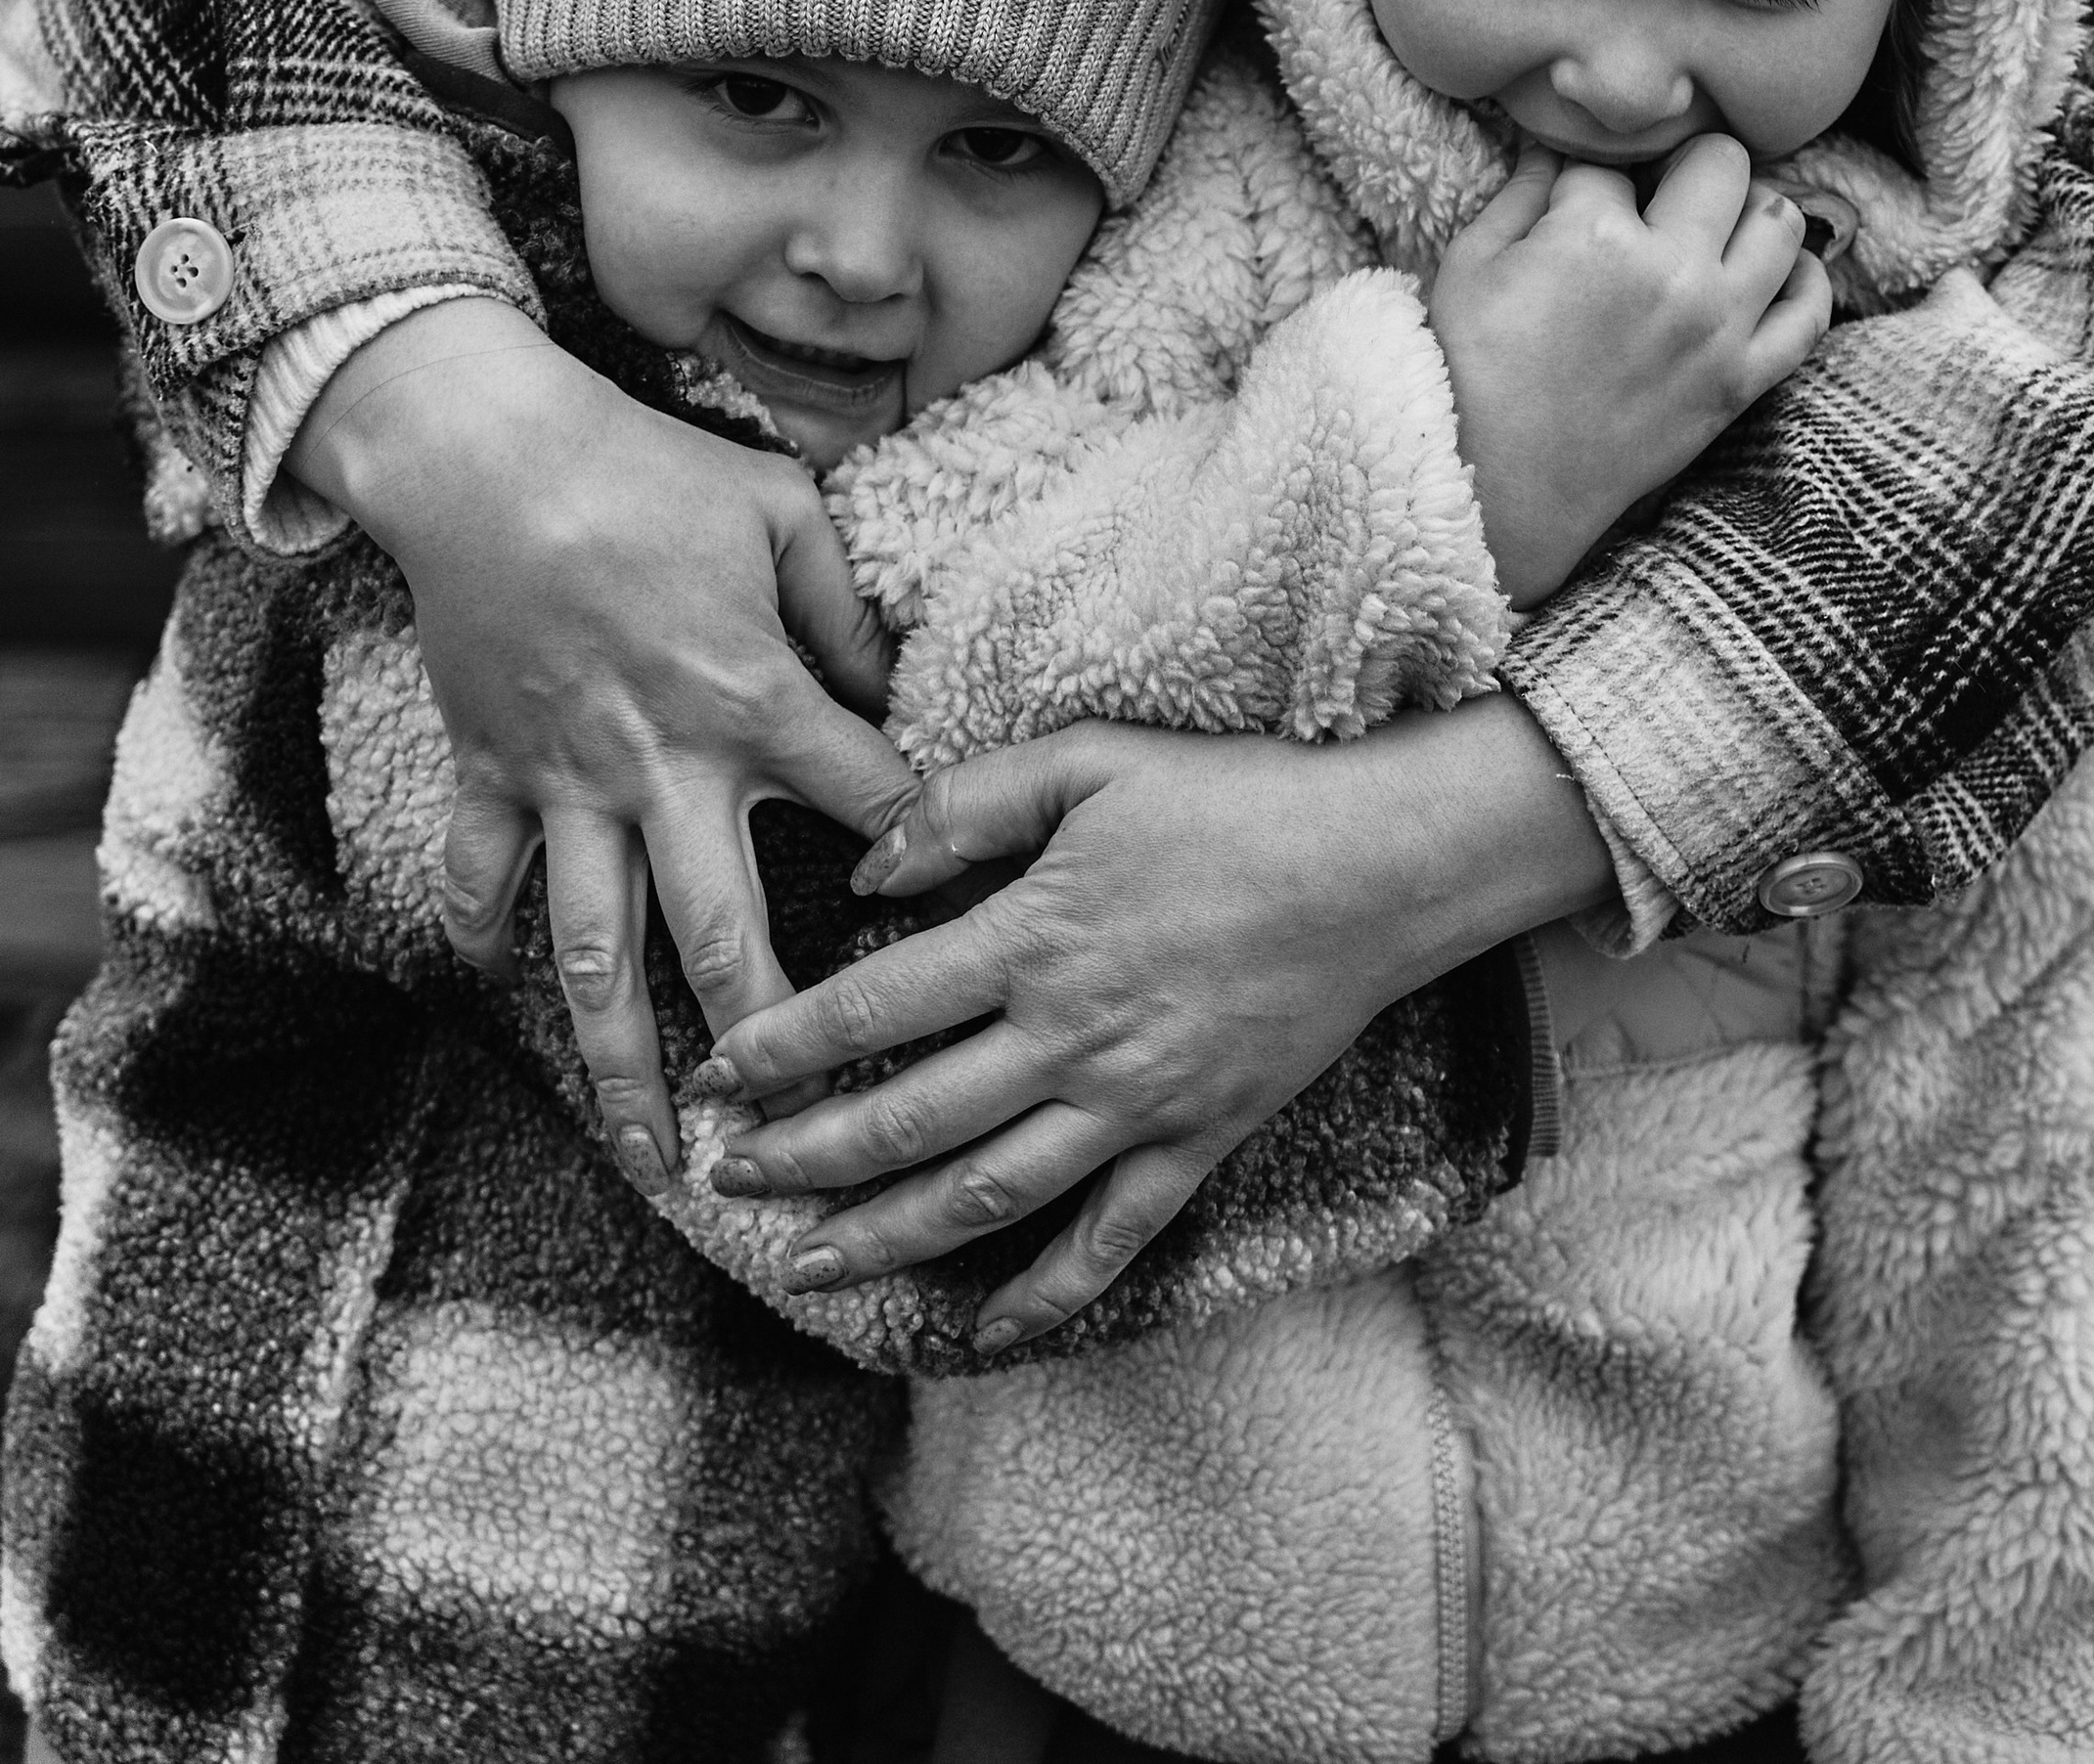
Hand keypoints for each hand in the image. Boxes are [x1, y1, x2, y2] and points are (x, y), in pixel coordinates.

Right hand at [292, 299, 918, 1180]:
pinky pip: (479, 878)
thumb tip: (900, 682)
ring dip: (621, 1065)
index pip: (869, 805)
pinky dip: (480, 937)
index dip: (923, 864)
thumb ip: (849, 609)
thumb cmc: (651, 471)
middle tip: (800, 1143)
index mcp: (755, 700)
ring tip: (654, 1160)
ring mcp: (567, 782)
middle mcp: (665, 766)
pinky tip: (497, 993)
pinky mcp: (490, 770)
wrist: (490, 455)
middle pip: (723, 937)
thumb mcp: (783, 511)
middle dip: (767, 1050)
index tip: (963, 942)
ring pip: (595, 953)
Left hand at [690, 693, 1613, 1347]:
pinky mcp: (1193, 1145)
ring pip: (982, 1199)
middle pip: (904, 1121)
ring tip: (802, 1263)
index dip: (778, 1049)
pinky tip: (980, 1334)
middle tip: (721, 1180)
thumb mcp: (1091, 762)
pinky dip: (1041, 1300)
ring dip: (881, 1239)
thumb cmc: (1233, 799)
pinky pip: (1106, 1246)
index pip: (871, 1010)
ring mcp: (1132, 1106)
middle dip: (799, 1159)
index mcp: (1033, 937)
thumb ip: (967, 803)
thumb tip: (867, 863)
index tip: (712, 1076)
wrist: (1380, 866)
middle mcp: (1069, 1038)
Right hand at [1429, 138, 1834, 601]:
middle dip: (1683, 165)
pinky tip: (1775, 270)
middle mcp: (1671, 272)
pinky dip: (1805, 281)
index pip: (1612, 161)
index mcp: (1594, 235)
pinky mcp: (1739, 383)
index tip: (1570, 204)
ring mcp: (1717, 329)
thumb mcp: (1468, 264)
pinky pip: (1810, 314)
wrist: (1497, 488)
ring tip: (1711, 228)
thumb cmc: (1468, 374)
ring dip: (1749, 209)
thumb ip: (1518, 193)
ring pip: (1781, 221)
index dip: (1586, 175)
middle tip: (1653, 196)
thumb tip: (1552, 150)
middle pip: (1720, 162)